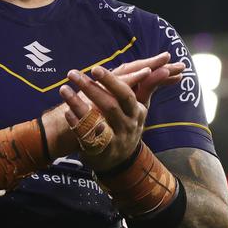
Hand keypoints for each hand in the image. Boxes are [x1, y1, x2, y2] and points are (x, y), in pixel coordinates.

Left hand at [59, 52, 181, 171]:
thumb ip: (147, 86)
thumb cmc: (126, 125)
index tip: (95, 68)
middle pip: (111, 106)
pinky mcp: (101, 151)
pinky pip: (87, 136)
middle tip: (73, 74)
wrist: (121, 161)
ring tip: (64, 89)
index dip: (111, 81)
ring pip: (96, 121)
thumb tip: (163, 67)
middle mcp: (127, 126)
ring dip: (78, 104)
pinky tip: (67, 111)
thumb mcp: (139, 108)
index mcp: (137, 112)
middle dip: (92, 89)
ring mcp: (115, 140)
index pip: (125, 94)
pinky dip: (77, 123)